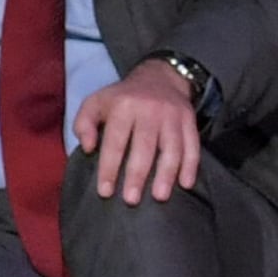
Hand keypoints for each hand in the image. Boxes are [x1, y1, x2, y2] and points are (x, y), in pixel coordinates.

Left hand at [75, 61, 208, 203]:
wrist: (160, 76)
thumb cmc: (123, 97)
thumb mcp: (96, 102)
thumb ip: (84, 123)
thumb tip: (87, 148)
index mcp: (123, 106)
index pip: (115, 142)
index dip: (109, 167)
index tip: (105, 191)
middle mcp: (149, 111)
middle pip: (144, 148)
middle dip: (137, 176)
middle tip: (131, 199)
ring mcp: (172, 117)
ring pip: (171, 149)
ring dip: (166, 174)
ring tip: (160, 197)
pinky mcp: (190, 121)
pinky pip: (193, 146)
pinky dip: (191, 166)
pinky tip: (185, 184)